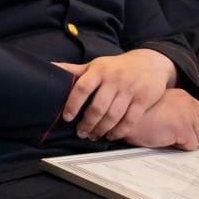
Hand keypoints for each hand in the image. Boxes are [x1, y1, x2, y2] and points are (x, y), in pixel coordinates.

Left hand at [54, 49, 176, 139]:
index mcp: (99, 70)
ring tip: (93, 136)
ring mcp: (130, 90)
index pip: (82, 88)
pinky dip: (119, 131)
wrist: (149, 62)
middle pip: (98, 107)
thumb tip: (49, 66)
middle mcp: (114, 79)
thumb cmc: (115, 66)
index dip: (72, 104)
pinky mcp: (143, 99)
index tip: (67, 117)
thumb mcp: (96, 65)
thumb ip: (75, 70)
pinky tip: (110, 135)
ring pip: (113, 115)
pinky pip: (130, 119)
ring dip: (101, 129)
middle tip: (80, 133)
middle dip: (87, 123)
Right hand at [111, 88, 198, 149]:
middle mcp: (187, 103)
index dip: (194, 124)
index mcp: (182, 96)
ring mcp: (187, 115)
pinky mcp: (183, 128)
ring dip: (187, 140)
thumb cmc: (135, 113)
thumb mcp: (158, 104)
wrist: (124, 117)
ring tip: (169, 138)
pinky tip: (166, 140)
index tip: (183, 129)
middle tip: (175, 136)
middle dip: (192, 133)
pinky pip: (191, 145)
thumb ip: (174, 108)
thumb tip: (185, 124)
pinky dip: (180, 147)